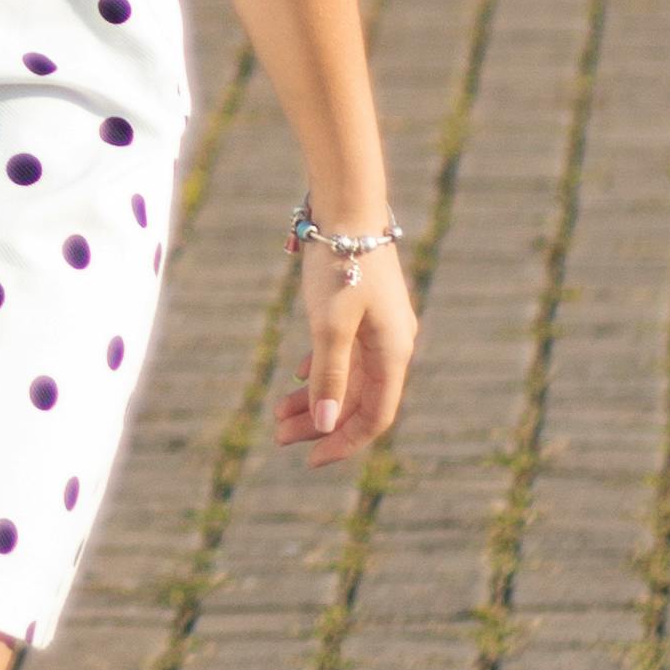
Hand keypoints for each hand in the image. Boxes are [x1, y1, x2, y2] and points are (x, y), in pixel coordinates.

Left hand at [274, 241, 413, 459]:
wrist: (347, 208)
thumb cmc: (340, 266)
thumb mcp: (329, 325)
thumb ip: (329, 376)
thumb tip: (325, 425)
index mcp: (393, 354)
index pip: (373, 416)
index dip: (343, 442)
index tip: (309, 460)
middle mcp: (392, 345)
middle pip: (357, 400)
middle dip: (319, 423)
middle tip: (278, 437)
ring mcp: (379, 328)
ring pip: (348, 377)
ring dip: (315, 398)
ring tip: (277, 414)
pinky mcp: (364, 311)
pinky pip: (345, 354)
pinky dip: (321, 369)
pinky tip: (298, 376)